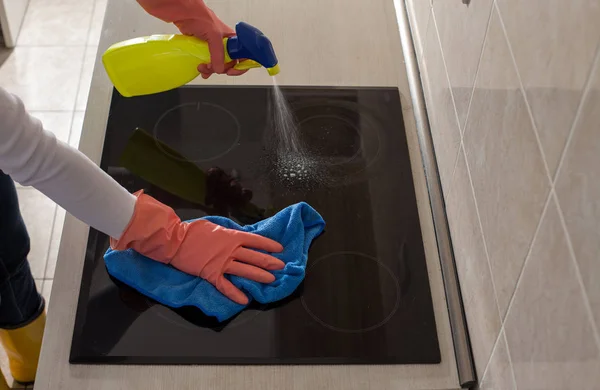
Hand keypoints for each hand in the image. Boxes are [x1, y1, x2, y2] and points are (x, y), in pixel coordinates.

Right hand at [111, 191, 283, 303]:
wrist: (175, 240)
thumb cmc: (193, 230)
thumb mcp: (215, 226)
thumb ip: (229, 233)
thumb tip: (239, 236)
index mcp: (232, 236)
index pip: (256, 240)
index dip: (269, 245)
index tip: (280, 250)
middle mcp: (231, 250)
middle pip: (254, 257)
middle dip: (270, 262)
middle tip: (281, 267)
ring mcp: (222, 263)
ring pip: (245, 271)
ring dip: (259, 276)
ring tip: (271, 280)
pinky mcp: (211, 274)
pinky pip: (226, 286)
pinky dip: (235, 294)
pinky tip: (245, 300)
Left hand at [174, 12, 247, 78]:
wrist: (184, 13)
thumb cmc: (200, 16)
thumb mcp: (214, 35)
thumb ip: (218, 54)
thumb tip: (219, 69)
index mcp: (232, 40)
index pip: (242, 56)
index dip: (239, 66)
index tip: (230, 71)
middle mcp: (224, 45)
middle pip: (228, 64)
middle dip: (220, 69)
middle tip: (211, 68)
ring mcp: (213, 48)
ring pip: (217, 65)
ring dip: (210, 70)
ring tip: (202, 67)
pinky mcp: (203, 50)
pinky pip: (207, 63)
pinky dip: (205, 69)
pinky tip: (201, 69)